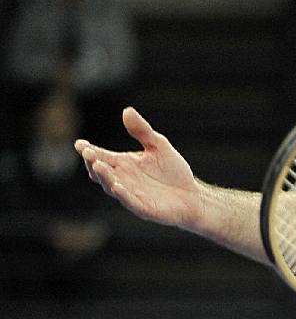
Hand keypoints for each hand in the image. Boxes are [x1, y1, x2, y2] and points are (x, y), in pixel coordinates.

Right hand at [75, 107, 202, 228]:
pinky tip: (117, 186)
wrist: (192, 195)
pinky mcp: (143, 208)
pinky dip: (122, 194)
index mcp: (123, 164)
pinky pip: (129, 201)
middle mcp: (123, 179)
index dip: (89, 150)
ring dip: (104, 176)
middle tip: (88, 152)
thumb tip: (127, 110)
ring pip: (111, 186)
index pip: (101, 156)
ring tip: (98, 165)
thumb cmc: (173, 171)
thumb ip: (142, 130)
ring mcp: (131, 194)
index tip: (79, 144)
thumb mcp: (159, 145)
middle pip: (101, 172)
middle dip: (93, 162)